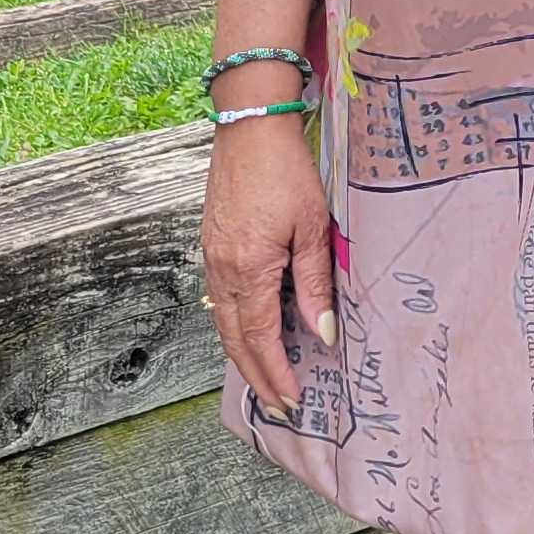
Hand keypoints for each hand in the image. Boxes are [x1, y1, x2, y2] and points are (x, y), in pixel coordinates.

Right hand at [200, 117, 337, 412]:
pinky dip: (235, 327)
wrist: (250, 127)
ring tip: (266, 380)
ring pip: (223, 323)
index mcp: (248, 269)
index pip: (260, 338)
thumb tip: (322, 333)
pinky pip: (219, 301)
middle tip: (278, 406)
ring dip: (243, 356)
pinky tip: (250, 334)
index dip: (276, 373)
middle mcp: (222, 270)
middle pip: (235, 340)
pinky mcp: (211, 246)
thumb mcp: (312, 227)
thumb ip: (314, 284)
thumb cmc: (286, 171)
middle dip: (256, 377)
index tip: (292, 400)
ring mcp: (211, 259)